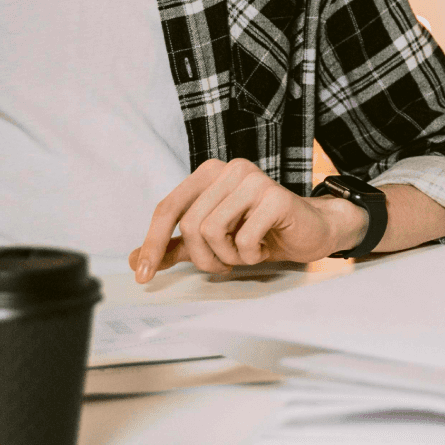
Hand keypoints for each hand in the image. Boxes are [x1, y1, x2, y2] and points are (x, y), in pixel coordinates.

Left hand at [129, 159, 365, 281]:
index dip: (152, 243)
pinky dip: (250, 255)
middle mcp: (229, 169)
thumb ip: (174, 247)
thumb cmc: (260, 233)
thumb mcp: (210, 242)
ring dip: (227, 256)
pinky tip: (264, 247)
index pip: (168, 207)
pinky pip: (243, 238)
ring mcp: (252, 179)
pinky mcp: (274, 196)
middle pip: (188, 225)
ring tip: (245, 253)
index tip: (143, 276)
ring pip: (211, 231)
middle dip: (203, 258)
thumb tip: (134, 260)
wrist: (310, 231)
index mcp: (208, 173)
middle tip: (223, 265)